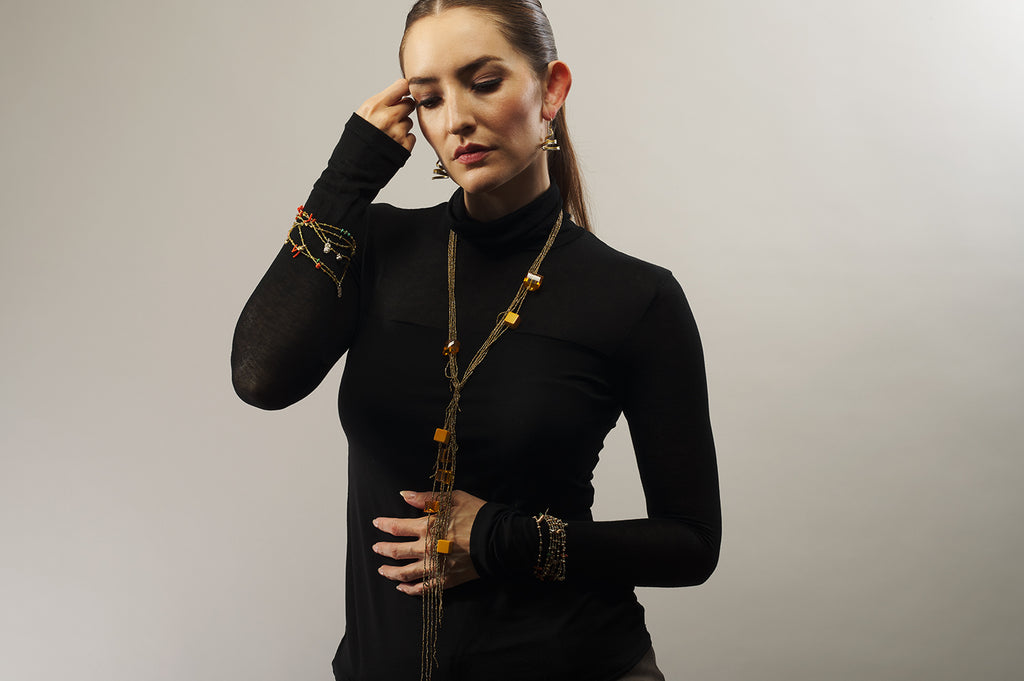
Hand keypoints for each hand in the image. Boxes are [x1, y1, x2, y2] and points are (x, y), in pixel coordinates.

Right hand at [356, 78, 416, 151]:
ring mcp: (397, 132)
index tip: (403, 93)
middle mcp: (387, 117)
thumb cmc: (358, 138)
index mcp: (375, 106)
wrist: (355, 164)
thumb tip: (402, 91)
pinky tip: (392, 143)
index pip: (401, 86)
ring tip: (388, 133)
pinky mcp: (404, 145)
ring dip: (402, 126)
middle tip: (393, 117)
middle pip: (409, 104)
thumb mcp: (364, 113)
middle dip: (403, 109)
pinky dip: (404, 140)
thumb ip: (382, 102)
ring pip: (409, 122)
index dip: (404, 89)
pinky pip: (411, 136)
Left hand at [372, 490, 486, 594]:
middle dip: (383, 549)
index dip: (385, 525)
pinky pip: (423, 589)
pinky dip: (410, 589)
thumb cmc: (477, 515)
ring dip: (391, 572)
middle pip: (397, 552)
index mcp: (428, 528)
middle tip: (376, 548)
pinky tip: (402, 587)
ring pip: (405, 573)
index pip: (398, 528)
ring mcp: (435, 567)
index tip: (377, 523)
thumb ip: (426, 498)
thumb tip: (404, 495)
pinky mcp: (445, 581)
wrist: (499, 539)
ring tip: (382, 570)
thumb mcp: (453, 499)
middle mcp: (427, 549)